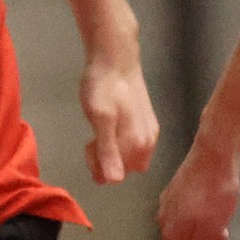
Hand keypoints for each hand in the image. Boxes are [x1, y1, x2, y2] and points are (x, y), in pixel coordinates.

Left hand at [79, 58, 158, 183]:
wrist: (116, 59)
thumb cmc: (104, 87)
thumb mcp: (100, 119)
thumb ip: (107, 151)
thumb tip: (114, 180)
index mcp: (138, 144)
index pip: (116, 176)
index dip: (98, 166)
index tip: (89, 146)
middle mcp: (149, 142)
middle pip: (126, 169)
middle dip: (108, 161)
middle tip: (92, 139)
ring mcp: (150, 131)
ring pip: (130, 157)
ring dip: (114, 151)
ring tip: (100, 129)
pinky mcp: (147, 121)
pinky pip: (135, 145)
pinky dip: (121, 142)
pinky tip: (111, 124)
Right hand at [157, 141, 239, 239]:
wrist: (214, 154)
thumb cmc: (215, 192)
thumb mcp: (210, 231)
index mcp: (171, 235)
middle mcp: (164, 223)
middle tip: (220, 234)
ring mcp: (167, 206)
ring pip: (185, 234)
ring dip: (203, 234)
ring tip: (220, 218)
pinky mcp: (175, 193)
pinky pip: (186, 217)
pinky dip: (201, 218)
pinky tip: (214, 206)